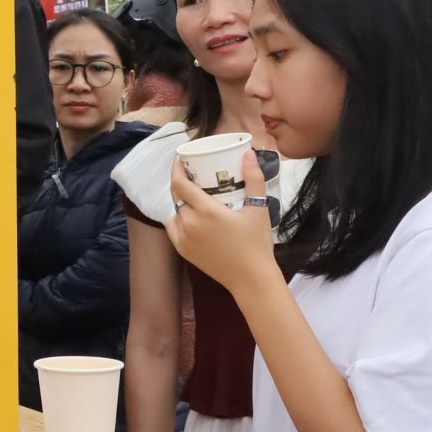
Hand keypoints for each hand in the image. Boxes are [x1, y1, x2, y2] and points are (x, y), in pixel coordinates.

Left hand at [164, 152, 281, 298]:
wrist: (250, 278)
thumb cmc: (257, 243)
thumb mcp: (258, 208)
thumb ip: (253, 179)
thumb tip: (248, 153)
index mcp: (206, 211)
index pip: (180, 183)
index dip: (177, 168)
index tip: (181, 159)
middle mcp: (190, 223)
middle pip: (177, 196)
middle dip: (182, 183)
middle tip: (193, 175)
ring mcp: (183, 238)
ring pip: (175, 212)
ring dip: (181, 201)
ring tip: (194, 196)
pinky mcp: (183, 250)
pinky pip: (173, 228)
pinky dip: (178, 219)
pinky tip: (189, 215)